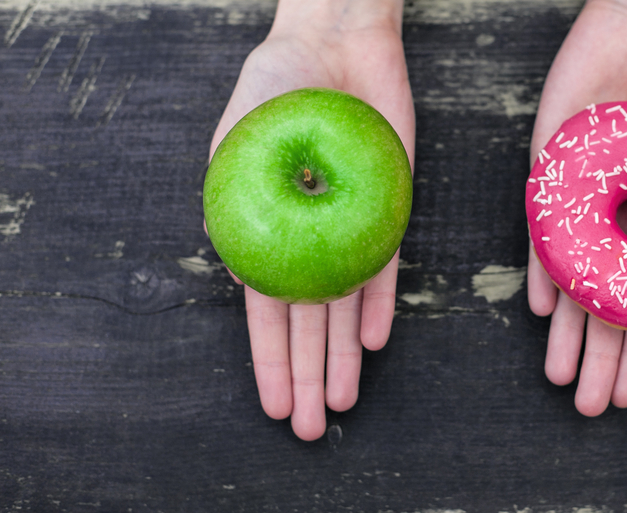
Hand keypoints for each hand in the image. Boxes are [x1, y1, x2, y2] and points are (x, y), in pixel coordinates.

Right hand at [207, 0, 413, 439]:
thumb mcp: (239, 140)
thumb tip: (239, 271)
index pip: (266, 309)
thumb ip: (238, 201)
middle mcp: (308, 237)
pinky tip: (372, 341)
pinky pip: (385, 264)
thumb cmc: (276, 85)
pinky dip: (380, 302)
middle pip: (308, 321)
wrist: (336, 43)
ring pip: (346, 305)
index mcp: (264, 230)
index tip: (275, 403)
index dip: (270, 360)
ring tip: (342, 401)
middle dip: (308, 375)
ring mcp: (349, 227)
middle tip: (312, 427)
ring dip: (342, 355)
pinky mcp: (388, 209)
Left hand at [528, 0, 626, 415]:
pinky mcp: (550, 176)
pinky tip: (544, 310)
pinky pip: (543, 233)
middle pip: (607, 304)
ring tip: (562, 377)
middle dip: (600, 357)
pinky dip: (543, 270)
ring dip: (567, 331)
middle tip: (590, 405)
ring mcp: (584, 204)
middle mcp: (621, 224)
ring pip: (573, 280)